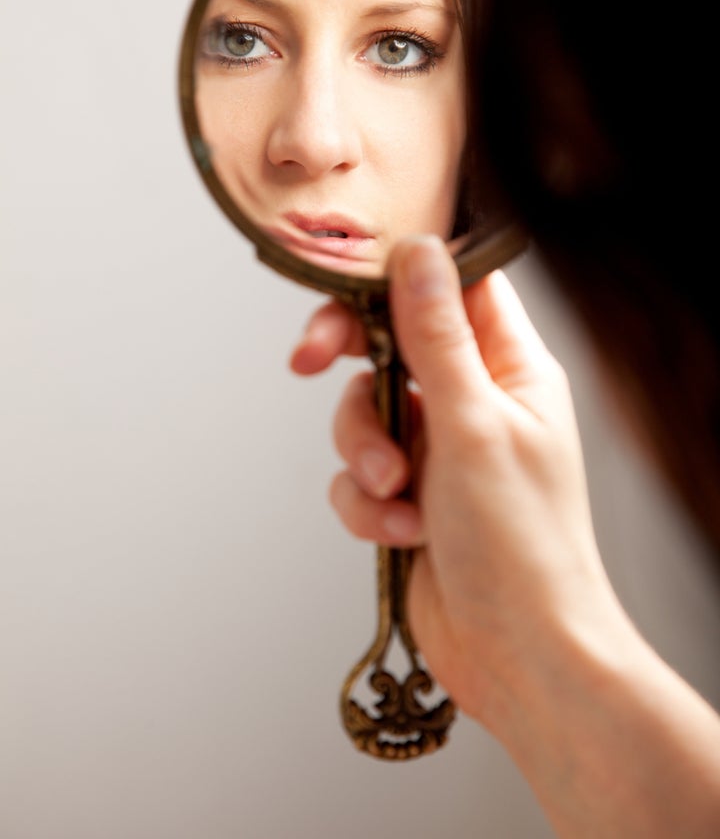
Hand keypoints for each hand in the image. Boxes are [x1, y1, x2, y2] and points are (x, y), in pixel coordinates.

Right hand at [291, 236, 719, 835]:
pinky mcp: (409, 495)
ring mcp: (439, 448)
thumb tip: (418, 252)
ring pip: (364, 411)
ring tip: (394, 493)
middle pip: (391, 342)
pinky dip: (367, 503)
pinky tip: (400, 532)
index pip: (454, 286)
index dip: (400, 272)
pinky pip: (358, 474)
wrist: (517, 655)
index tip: (347, 279)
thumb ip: (437, 336)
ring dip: (365, 452)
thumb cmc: (521, 543)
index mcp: (510, 368)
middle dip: (350, 360)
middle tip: (310, 360)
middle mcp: (473, 399)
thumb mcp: (472, 424)